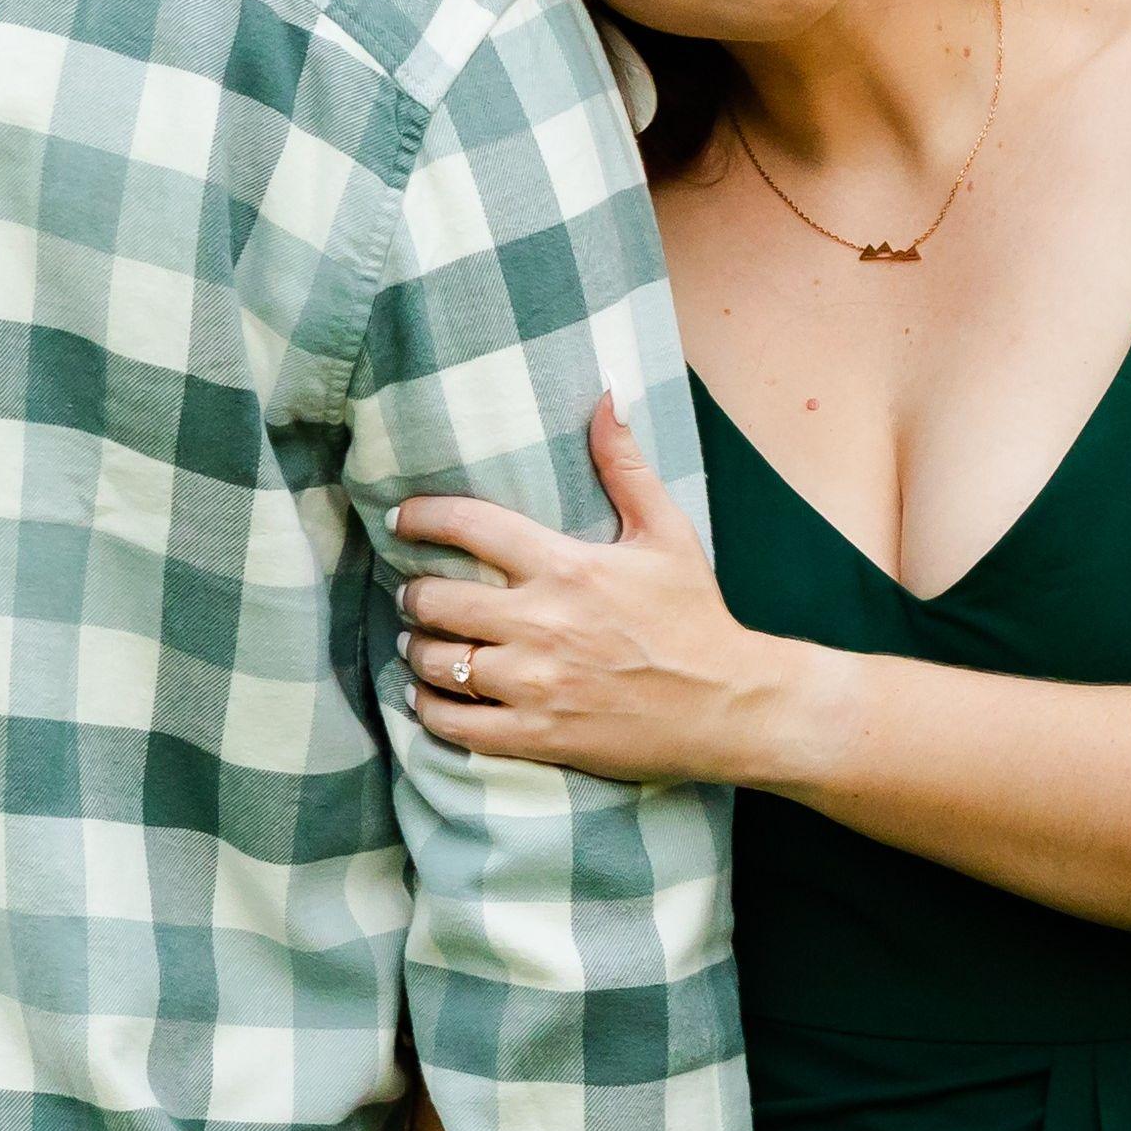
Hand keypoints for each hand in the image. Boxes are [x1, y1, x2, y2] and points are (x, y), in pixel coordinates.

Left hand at [392, 397, 802, 787]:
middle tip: (412, 594)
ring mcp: (536, 683)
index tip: (401, 520)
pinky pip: (456, 724)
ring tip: (418, 643)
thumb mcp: (667, 532)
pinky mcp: (538, 734)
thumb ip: (625, 466)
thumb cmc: (695, 617)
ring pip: (438, 663)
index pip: (469, 526)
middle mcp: (542, 622)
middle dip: (413, 594)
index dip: (422, 517)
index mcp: (566, 565)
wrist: (729, 706)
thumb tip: (607, 396)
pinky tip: (428, 697)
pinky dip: (429, 709)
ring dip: (417, 650)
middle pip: (437, 599)